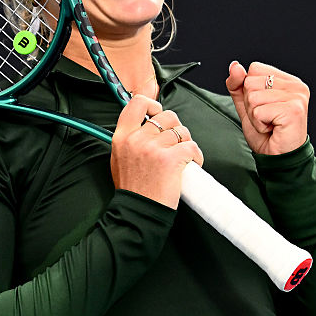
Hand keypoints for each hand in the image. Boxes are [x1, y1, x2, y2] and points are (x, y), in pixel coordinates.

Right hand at [110, 94, 204, 208]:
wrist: (138, 212)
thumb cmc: (132, 189)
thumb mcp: (119, 159)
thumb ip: (130, 139)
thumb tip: (146, 123)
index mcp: (122, 136)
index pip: (137, 103)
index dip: (152, 104)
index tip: (157, 113)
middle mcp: (137, 139)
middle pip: (167, 116)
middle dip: (176, 127)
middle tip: (175, 143)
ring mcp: (154, 148)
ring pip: (182, 131)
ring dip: (186, 143)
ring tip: (183, 157)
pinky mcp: (171, 159)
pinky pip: (192, 146)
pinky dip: (196, 155)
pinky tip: (191, 164)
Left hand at [225, 61, 309, 155]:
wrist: (278, 158)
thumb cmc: (267, 133)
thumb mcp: (247, 105)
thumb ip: (238, 85)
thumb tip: (235, 66)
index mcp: (287, 80)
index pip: (254, 68)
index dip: (249, 90)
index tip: (264, 106)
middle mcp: (295, 85)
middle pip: (251, 82)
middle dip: (251, 105)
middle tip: (267, 118)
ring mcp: (296, 97)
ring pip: (253, 97)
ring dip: (255, 116)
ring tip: (269, 124)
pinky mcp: (293, 110)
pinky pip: (259, 111)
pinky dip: (259, 124)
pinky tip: (272, 129)